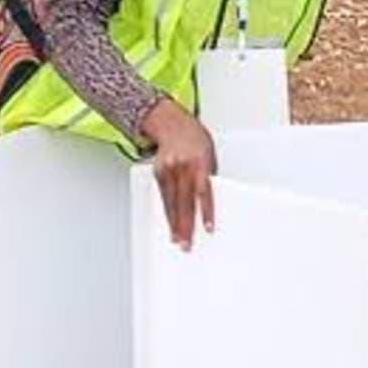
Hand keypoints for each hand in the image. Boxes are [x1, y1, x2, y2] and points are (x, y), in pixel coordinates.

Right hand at [140, 98, 217, 249]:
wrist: (173, 124)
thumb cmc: (195, 139)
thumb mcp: (209, 155)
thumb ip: (208, 177)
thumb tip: (207, 202)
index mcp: (199, 161)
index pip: (203, 191)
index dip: (205, 211)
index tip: (208, 228)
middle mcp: (182, 166)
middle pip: (184, 201)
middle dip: (185, 224)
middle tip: (187, 243)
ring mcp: (168, 169)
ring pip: (171, 202)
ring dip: (174, 223)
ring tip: (177, 239)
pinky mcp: (158, 173)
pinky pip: (163, 196)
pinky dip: (167, 211)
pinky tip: (170, 223)